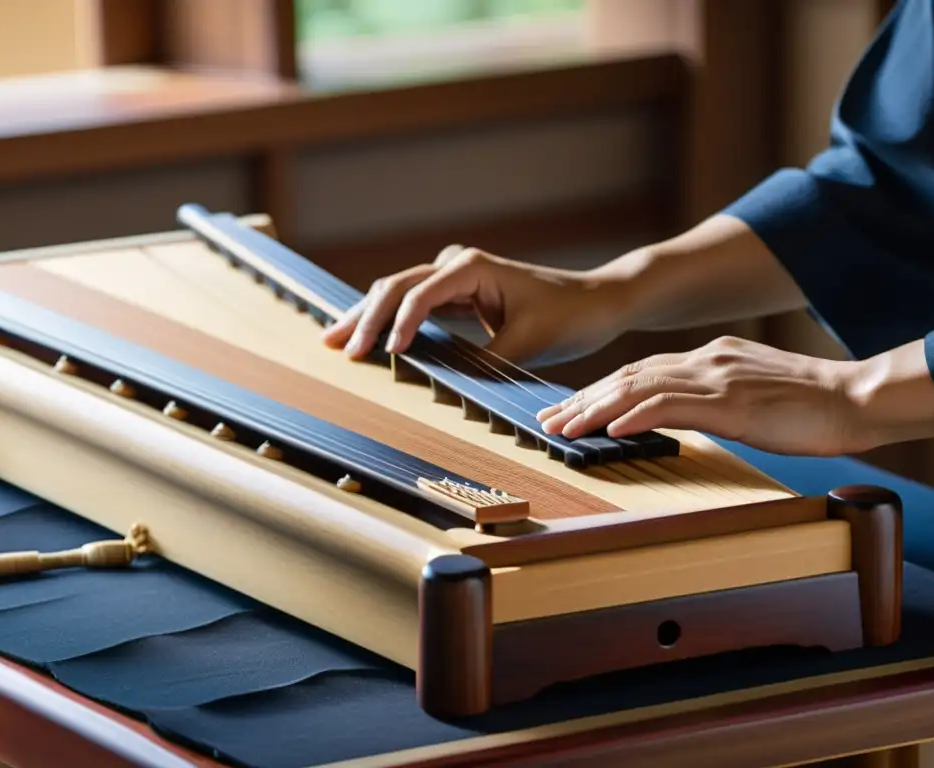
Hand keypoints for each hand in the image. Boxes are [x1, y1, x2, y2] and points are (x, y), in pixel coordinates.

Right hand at [322, 245, 631, 366]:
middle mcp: (459, 265)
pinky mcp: (460, 293)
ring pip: (399, 291)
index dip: (399, 324)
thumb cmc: (571, 317)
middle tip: (336, 347)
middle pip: (397, 285)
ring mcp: (457, 277)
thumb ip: (486, 363)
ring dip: (369, 315)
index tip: (386, 355)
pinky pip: (415, 303)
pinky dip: (390, 319)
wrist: (600, 302)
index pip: (420, 293)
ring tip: (333, 339)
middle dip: (365, 317)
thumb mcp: (530, 344)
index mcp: (473, 267)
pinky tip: (369, 336)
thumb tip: (447, 388)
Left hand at [536, 336, 861, 455]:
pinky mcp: (730, 401)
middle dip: (582, 399)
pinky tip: (611, 428)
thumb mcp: (746, 397)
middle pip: (627, 376)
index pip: (638, 371)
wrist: (855, 399)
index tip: (568, 410)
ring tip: (563, 428)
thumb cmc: (807, 406)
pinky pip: (670, 406)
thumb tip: (675, 417)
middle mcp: (703, 360)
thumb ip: (708, 400)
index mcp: (706, 357)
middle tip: (547, 420)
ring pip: (638, 387)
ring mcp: (715, 377)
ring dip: (595, 409)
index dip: (598, 390)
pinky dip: (635, 416)